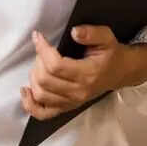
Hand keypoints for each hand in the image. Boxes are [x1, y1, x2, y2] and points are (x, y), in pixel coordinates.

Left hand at [20, 27, 146, 119]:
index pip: (56, 66)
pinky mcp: (66, 107)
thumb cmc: (111, 54)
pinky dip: (30, 104)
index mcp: (87, 74)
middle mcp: (78, 92)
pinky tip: (26, 90)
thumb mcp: (107, 37)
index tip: (38, 36)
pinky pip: (43, 113)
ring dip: (34, 77)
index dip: (43, 50)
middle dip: (38, 61)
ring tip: (40, 64)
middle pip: (45, 80)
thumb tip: (74, 32)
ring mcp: (71, 102)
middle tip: (44, 50)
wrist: (119, 72)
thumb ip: (92, 33)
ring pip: (41, 94)